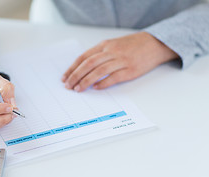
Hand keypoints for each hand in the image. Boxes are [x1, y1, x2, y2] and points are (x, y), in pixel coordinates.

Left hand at [62, 32, 178, 90]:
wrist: (155, 44)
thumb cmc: (132, 46)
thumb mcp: (113, 44)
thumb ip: (99, 54)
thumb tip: (82, 69)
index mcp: (105, 45)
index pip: (84, 57)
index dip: (72, 68)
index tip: (65, 77)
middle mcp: (112, 51)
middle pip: (88, 64)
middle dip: (76, 76)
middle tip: (68, 86)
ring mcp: (121, 61)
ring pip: (99, 71)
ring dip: (86, 81)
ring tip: (78, 89)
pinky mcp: (130, 70)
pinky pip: (114, 78)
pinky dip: (103, 83)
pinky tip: (96, 88)